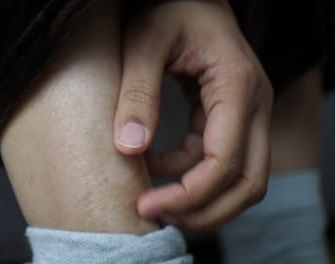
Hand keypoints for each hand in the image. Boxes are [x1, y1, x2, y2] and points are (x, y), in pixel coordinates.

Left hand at [114, 0, 272, 228]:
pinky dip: (189, 175)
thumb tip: (129, 148)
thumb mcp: (144, 42)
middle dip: (203, 210)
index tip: (146, 203)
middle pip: (249, 183)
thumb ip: (137, 92)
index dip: (189, 193)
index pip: (227, 161)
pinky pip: (220, 162)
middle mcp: (254, 105)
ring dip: (200, 200)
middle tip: (155, 214)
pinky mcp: (231, 119)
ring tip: (153, 198)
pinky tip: (155, 165)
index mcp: (237, 85)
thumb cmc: (168, 10)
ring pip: (241, 180)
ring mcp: (247, 114)